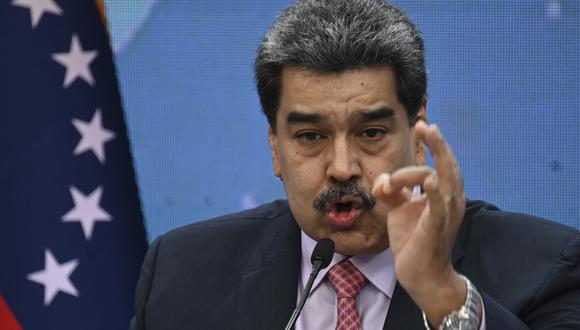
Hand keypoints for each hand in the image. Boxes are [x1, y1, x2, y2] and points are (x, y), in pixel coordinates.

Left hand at [371, 120, 466, 326]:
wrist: (420, 275)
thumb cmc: (413, 241)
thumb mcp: (399, 210)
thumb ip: (391, 191)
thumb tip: (381, 179)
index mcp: (441, 195)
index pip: (432, 168)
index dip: (420, 155)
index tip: (412, 138)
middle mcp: (449, 200)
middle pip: (447, 166)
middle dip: (437, 143)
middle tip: (425, 124)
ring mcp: (445, 214)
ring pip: (446, 179)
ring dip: (438, 155)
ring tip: (432, 133)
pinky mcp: (436, 228)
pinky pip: (439, 208)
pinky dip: (436, 193)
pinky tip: (431, 180)